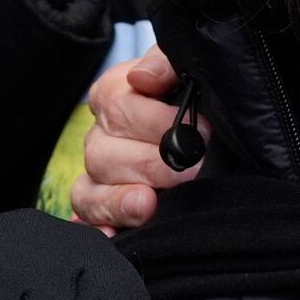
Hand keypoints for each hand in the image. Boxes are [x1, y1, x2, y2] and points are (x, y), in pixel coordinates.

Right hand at [64, 51, 191, 232]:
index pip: (116, 104)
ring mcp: (97, 178)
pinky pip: (87, 225)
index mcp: (114, 95)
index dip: (157, 120)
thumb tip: (142, 78)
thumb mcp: (187, 73)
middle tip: (190, 172)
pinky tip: (115, 236)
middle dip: (149, 164)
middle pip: (102, 152)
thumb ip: (167, 63)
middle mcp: (100, 137)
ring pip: (90, 192)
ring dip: (119, 200)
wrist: (212, 140)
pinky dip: (100, 230)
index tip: (200, 131)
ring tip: (148, 205)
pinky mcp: (103, 213)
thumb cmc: (197, 102)